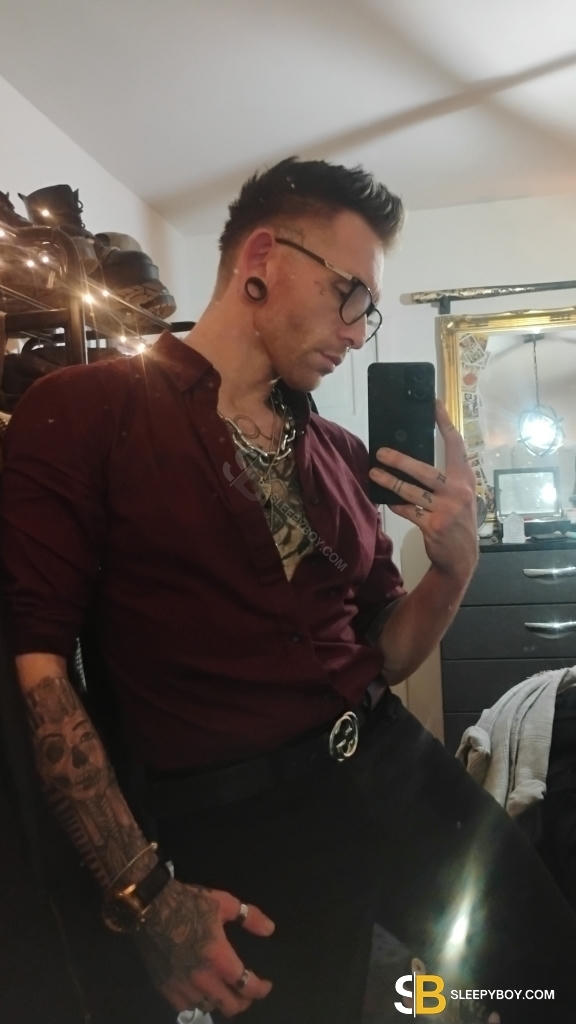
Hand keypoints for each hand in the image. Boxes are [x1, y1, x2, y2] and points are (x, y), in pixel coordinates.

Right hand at [136, 879, 274, 1017]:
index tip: (266, 985)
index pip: (246, 986)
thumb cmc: (190, 903)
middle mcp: (202, 978)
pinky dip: (197, 1003)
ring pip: (208, 1007)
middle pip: (229, 1006)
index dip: (261, 990)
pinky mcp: (165, 987)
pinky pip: (186, 1007)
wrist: (151, 907)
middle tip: (246, 991)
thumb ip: (250, 917)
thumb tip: (270, 930)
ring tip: (224, 990)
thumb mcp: (224, 903)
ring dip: (220, 1001)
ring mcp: (182, 986)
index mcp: (219, 958)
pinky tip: (201, 993)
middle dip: (243, 1001)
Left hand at [368, 401, 477, 586]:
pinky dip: (396, 504)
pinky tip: (386, 499)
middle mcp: (459, 491)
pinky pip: (408, 511)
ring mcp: (447, 509)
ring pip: (411, 491)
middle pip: (426, 470)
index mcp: (466, 479)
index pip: (456, 446)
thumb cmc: (457, 521)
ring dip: (390, 482)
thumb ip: (444, 479)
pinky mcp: (434, 525)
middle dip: (400, 460)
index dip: (445, 423)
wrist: (462, 558)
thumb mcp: (459, 496)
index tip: (434, 403)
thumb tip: (412, 460)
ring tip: (374, 472)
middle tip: (380, 452)